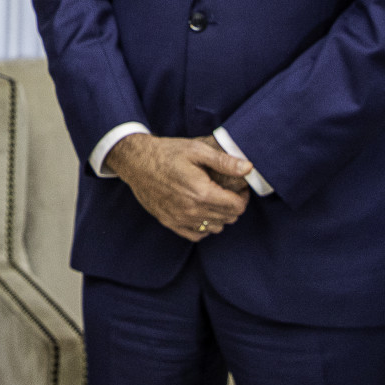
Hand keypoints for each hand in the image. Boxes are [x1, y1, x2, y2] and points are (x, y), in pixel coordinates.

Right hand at [104, 133, 251, 241]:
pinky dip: (204, 226)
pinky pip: (196, 235)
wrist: (136, 161)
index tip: (239, 188)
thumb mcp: (196, 150)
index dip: (243, 197)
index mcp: (202, 192)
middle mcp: (192, 210)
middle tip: (228, 192)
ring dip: (220, 216)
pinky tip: (201, 211)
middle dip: (233, 206)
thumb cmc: (167, 153)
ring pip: (214, 228)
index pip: (237, 207)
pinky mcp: (169, 222)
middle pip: (228, 218)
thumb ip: (224, 161)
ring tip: (214, 200)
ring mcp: (179, 218)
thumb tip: (248, 168)